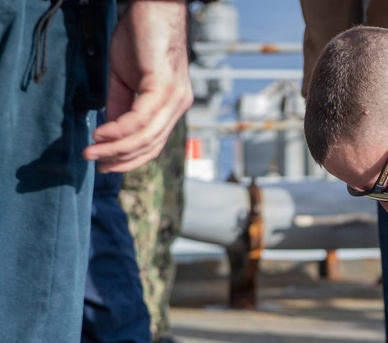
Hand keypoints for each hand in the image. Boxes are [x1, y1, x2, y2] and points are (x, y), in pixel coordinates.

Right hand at [82, 0, 192, 171]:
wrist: (152, 7)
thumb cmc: (141, 37)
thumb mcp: (126, 78)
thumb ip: (121, 105)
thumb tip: (110, 132)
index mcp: (173, 105)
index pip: (154, 142)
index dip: (130, 158)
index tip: (106, 165)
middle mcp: (179, 105)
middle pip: (152, 145)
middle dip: (121, 159)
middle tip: (95, 163)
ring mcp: (175, 98)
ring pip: (146, 136)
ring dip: (116, 148)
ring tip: (92, 152)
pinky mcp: (165, 87)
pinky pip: (141, 118)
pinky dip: (120, 129)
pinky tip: (102, 134)